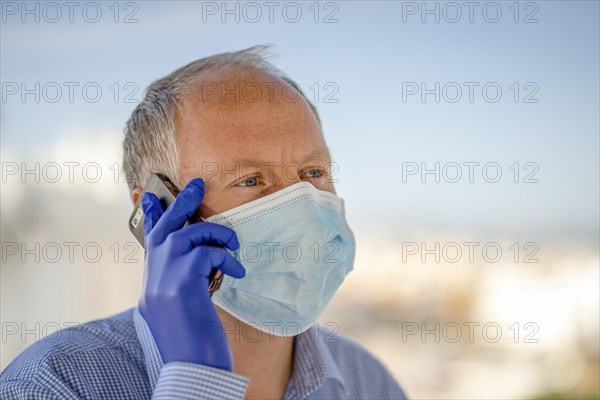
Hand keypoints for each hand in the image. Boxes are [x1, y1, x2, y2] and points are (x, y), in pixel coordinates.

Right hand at [138, 178, 244, 370]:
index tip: (148, 197)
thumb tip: (203, 261)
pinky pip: (206, 252)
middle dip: (180, 202)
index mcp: (153, 285)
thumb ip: (185, 282)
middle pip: (164, 228)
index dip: (149, 218)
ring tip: (233, 248)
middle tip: (197, 183)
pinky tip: (236, 272)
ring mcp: (163, 281)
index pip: (150, 244)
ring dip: (216, 235)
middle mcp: (153, 280)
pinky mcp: (180, 285)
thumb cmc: (196, 343)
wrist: (193, 370)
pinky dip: (226, 257)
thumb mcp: (185, 308)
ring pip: (187, 234)